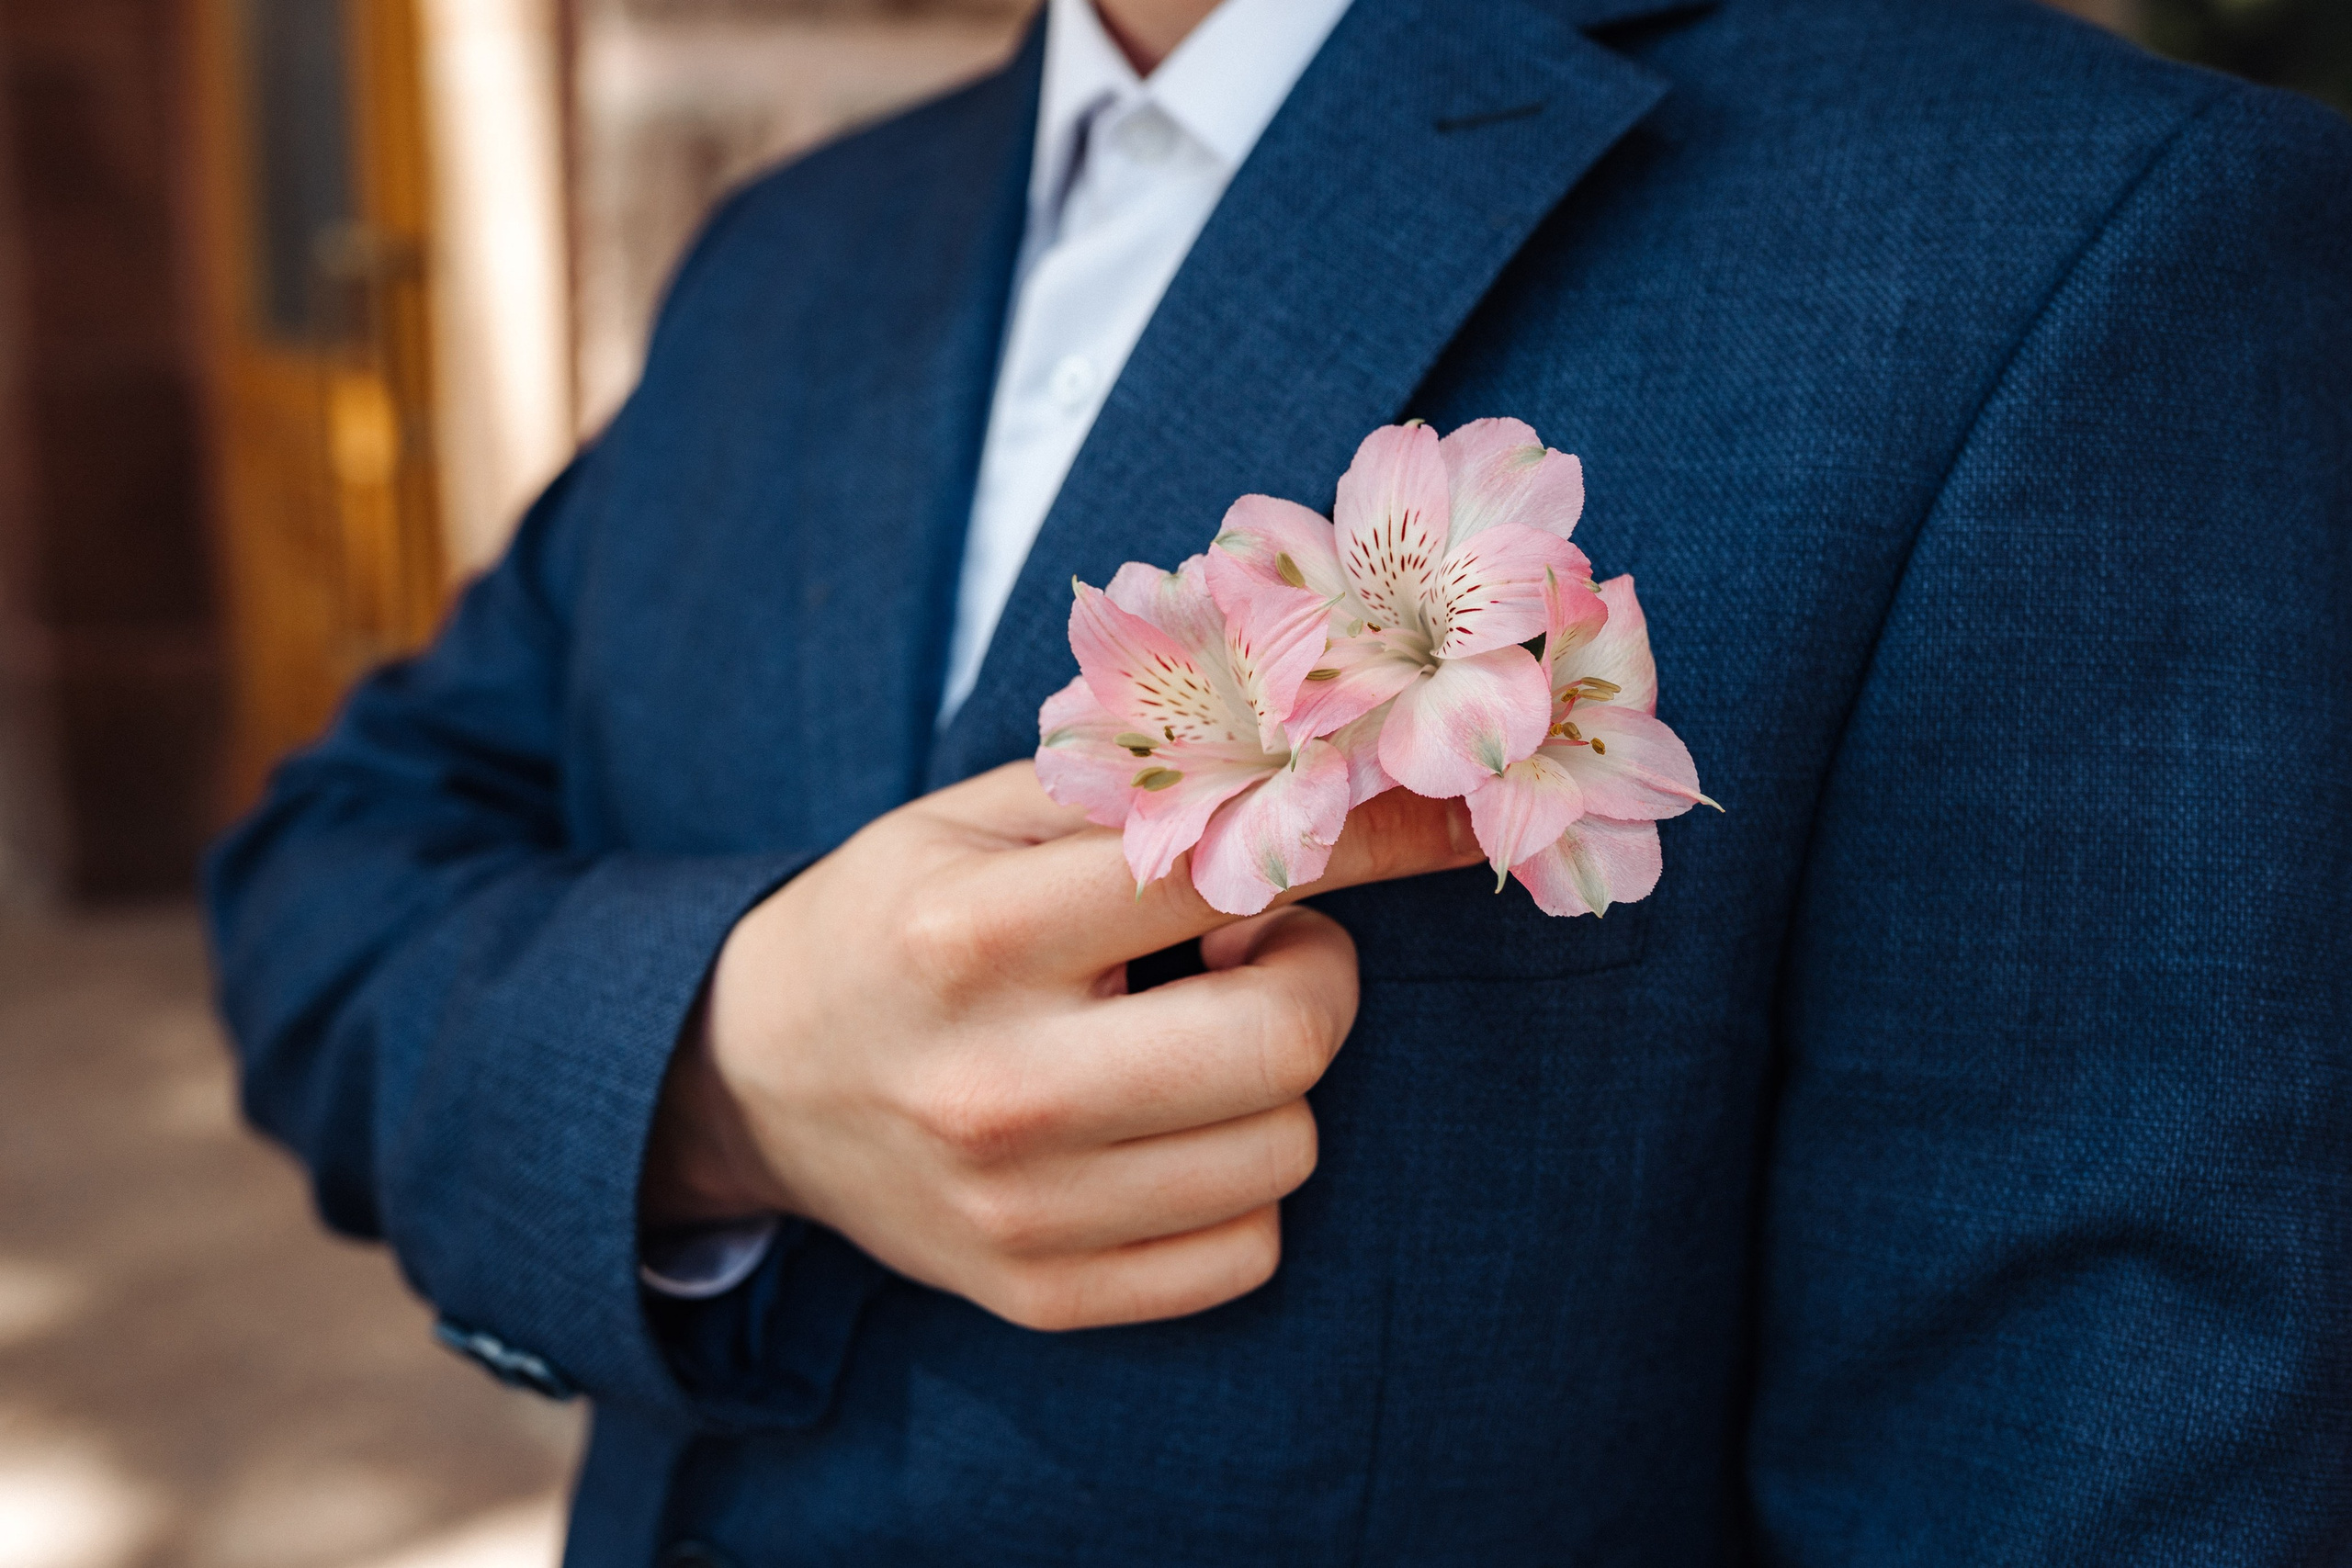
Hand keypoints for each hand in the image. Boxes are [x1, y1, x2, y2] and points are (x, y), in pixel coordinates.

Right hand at [641, 761, 1479, 1330]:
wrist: (754, 1079)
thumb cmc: (893, 918)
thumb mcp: (976, 816)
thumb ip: (1139, 785)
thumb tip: (1335, 755)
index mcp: (971, 934)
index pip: (1229, 873)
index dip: (1374, 836)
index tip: (1461, 815)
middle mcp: (997, 1085)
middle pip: (1288, 1042)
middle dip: (1314, 978)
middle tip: (1259, 949)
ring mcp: (1018, 1210)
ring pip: (1285, 1151)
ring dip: (1274, 1080)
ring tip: (1187, 1034)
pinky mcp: (1040, 1295)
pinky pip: (1245, 1252)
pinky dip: (1242, 1181)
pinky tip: (1172, 1127)